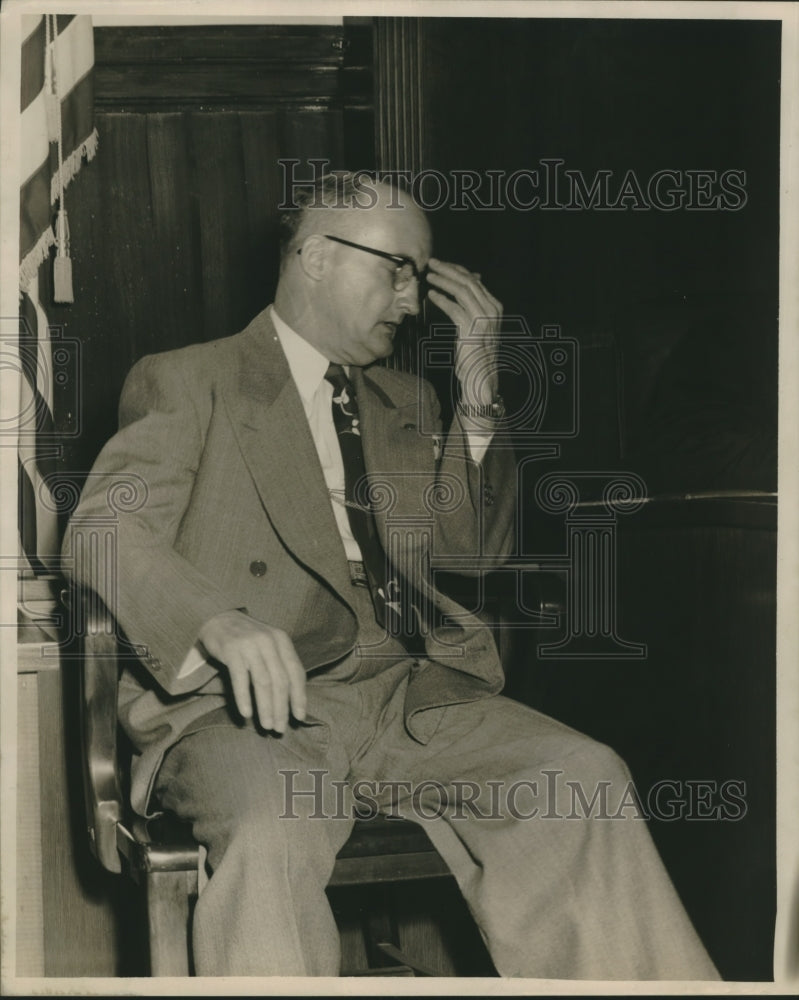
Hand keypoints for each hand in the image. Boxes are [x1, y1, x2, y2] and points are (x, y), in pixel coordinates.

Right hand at [197, 610, 305, 731]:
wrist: (217, 617)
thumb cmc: (247, 637)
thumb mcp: (269, 644)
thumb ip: (281, 664)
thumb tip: (293, 698)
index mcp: (282, 640)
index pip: (296, 673)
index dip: (299, 697)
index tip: (299, 717)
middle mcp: (269, 642)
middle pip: (280, 681)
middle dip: (282, 708)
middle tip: (280, 728)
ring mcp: (250, 645)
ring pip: (263, 682)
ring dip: (266, 707)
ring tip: (266, 726)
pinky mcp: (232, 650)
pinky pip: (240, 679)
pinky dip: (244, 698)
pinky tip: (246, 714)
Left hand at [426, 258, 502, 406]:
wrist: (482, 376)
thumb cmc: (476, 352)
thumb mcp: (478, 324)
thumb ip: (473, 304)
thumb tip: (466, 283)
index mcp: (495, 306)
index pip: (474, 280)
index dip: (456, 269)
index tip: (441, 265)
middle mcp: (492, 310)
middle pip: (468, 281)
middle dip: (448, 270)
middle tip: (432, 263)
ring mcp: (483, 319)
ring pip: (461, 291)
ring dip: (443, 281)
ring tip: (429, 276)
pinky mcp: (472, 329)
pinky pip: (454, 308)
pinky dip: (442, 300)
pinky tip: (431, 296)